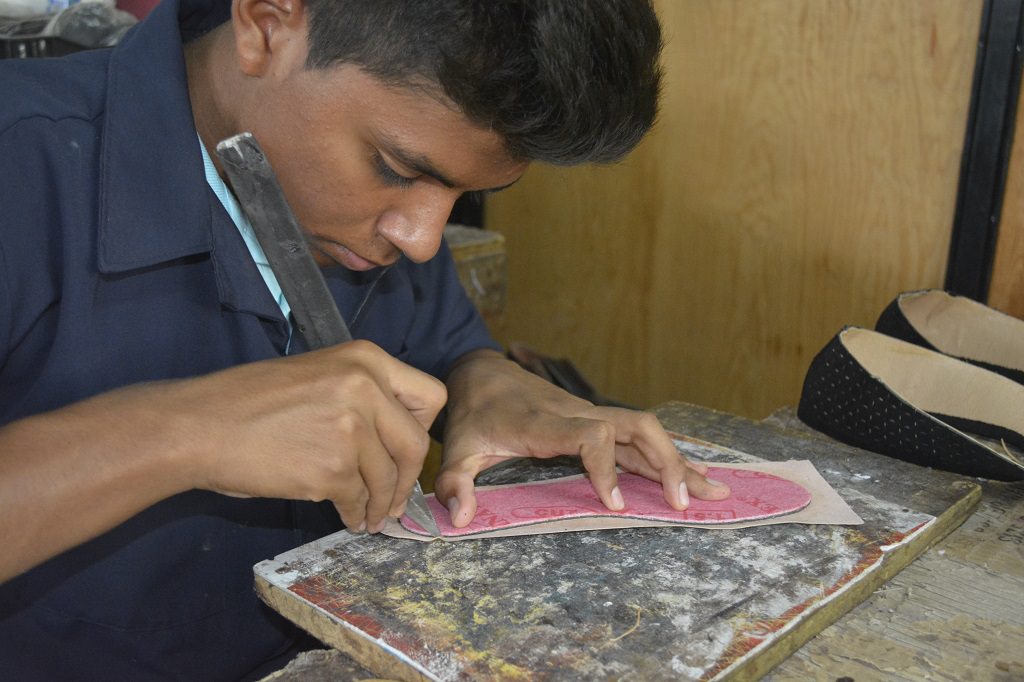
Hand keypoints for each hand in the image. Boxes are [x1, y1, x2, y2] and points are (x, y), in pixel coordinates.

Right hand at [164, 340, 445, 532]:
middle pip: (415, 444)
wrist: (198, 426)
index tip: (406, 451)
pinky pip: (358, 499)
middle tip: (397, 499)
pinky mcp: (332, 468)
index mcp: (365, 359)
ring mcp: (351, 428)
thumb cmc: (247, 402)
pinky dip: (355, 513)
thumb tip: (394, 436)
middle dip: (408, 479)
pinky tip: (347, 517)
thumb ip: (360, 395)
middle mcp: (365, 387)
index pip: (430, 397)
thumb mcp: (316, 374)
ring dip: (381, 504)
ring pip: (388, 478)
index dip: (422, 429)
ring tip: (368, 516)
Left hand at [433, 350, 729, 527]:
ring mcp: (592, 415)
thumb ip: (453, 481)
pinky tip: (693, 477)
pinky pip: (640, 436)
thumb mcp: (454, 447)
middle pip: (636, 425)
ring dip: (679, 460)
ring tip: (713, 493)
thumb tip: (461, 516)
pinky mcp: (598, 421)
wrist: (482, 374)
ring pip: (646, 429)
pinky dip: (669, 457)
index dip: (607, 467)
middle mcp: (577, 414)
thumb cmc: (473, 415)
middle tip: (683, 505)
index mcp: (546, 422)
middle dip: (666, 463)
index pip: (591, 435)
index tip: (615, 505)